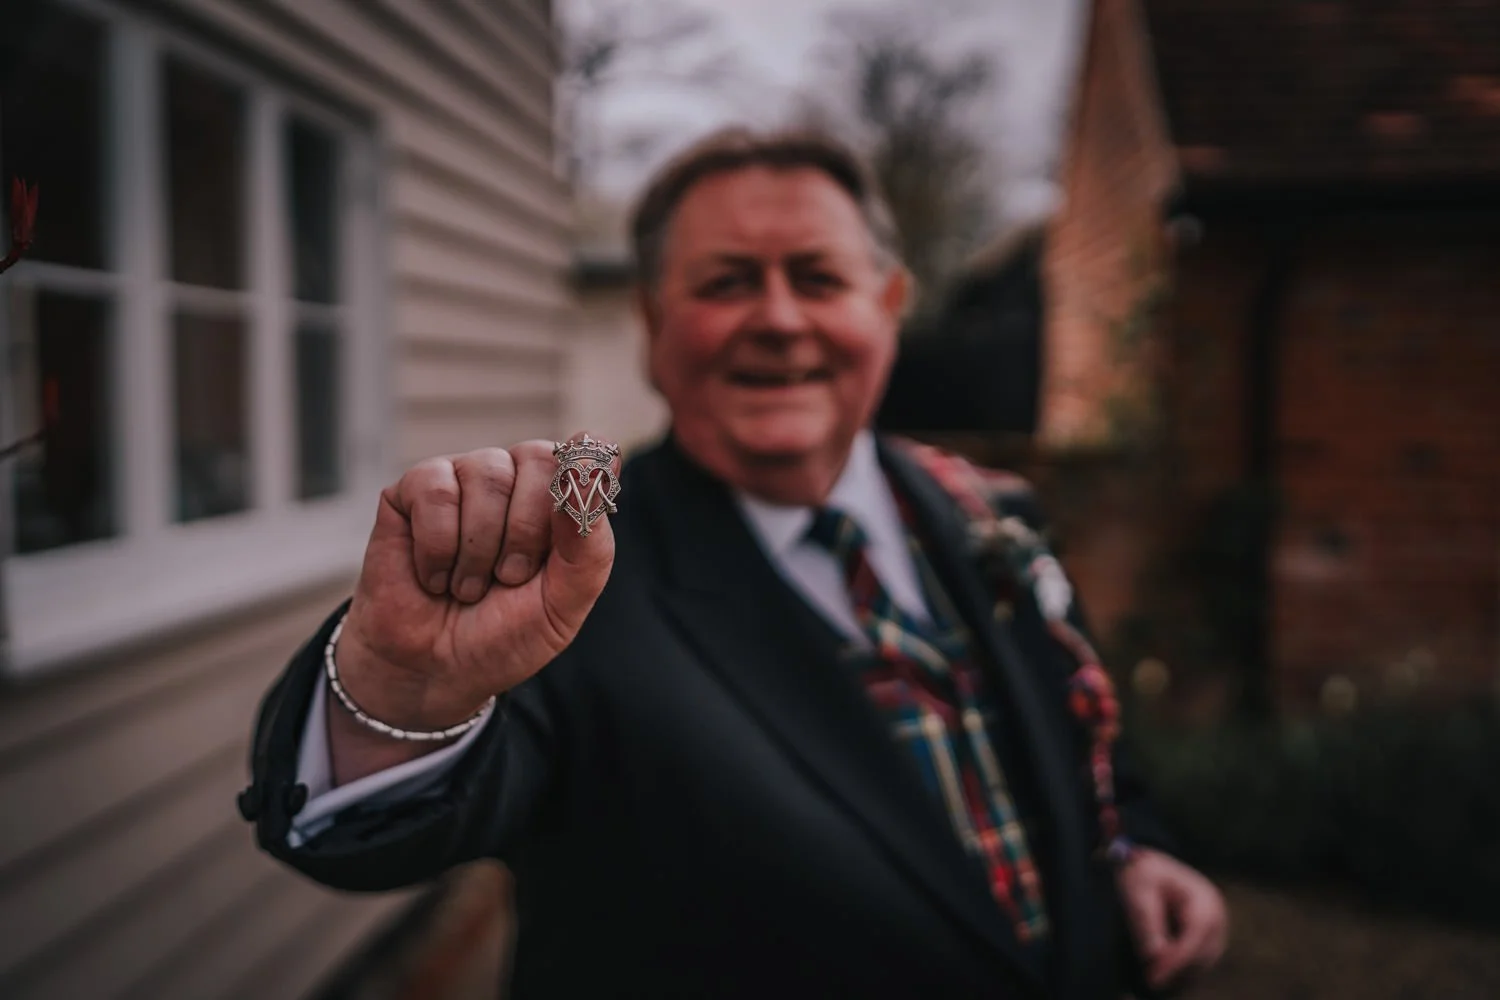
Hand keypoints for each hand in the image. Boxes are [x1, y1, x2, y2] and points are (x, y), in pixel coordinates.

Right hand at [336, 435, 618, 734]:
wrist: (436, 670)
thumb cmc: (505, 633)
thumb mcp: (564, 604)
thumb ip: (588, 544)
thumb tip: (590, 473)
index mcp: (561, 497)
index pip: (585, 457)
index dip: (575, 491)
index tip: (563, 529)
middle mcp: (515, 474)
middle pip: (537, 458)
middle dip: (525, 532)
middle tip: (509, 578)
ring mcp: (464, 476)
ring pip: (487, 473)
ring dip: (479, 548)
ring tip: (469, 586)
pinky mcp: (414, 488)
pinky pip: (435, 491)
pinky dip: (438, 547)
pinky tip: (435, 576)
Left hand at [1117, 847, 1228, 991]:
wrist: (1149, 866)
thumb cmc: (1143, 875)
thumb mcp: (1139, 892)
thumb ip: (1147, 922)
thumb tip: (1155, 955)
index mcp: (1203, 898)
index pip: (1195, 934)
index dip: (1177, 958)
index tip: (1156, 974)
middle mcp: (1216, 914)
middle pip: (1204, 952)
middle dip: (1177, 968)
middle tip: (1150, 978)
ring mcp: (1216, 927)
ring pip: (1204, 960)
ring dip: (1181, 971)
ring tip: (1153, 974)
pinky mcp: (1208, 937)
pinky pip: (1200, 959)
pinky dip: (1184, 967)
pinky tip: (1163, 970)